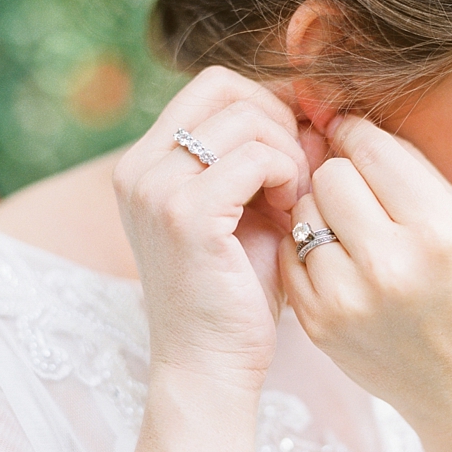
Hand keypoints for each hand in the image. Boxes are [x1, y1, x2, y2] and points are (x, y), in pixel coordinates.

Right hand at [113, 67, 308, 393]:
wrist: (210, 366)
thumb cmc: (235, 291)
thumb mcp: (246, 209)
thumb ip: (266, 156)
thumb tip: (313, 108)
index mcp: (145, 162)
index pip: (212, 85)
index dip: (266, 102)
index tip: (295, 146)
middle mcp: (138, 168)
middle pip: (227, 89)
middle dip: (279, 123)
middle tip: (299, 176)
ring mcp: (156, 189)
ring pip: (246, 119)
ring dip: (288, 153)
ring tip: (294, 201)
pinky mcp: (185, 216)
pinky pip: (255, 157)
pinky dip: (287, 177)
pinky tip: (291, 214)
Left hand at [280, 116, 451, 429]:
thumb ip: (407, 169)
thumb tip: (345, 122)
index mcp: (439, 232)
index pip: (371, 150)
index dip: (357, 133)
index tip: (352, 133)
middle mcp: (391, 266)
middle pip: (330, 176)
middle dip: (340, 174)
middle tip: (360, 192)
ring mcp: (348, 300)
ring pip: (304, 213)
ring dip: (322, 212)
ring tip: (353, 231)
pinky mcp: (319, 325)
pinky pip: (292, 255)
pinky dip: (310, 250)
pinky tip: (339, 262)